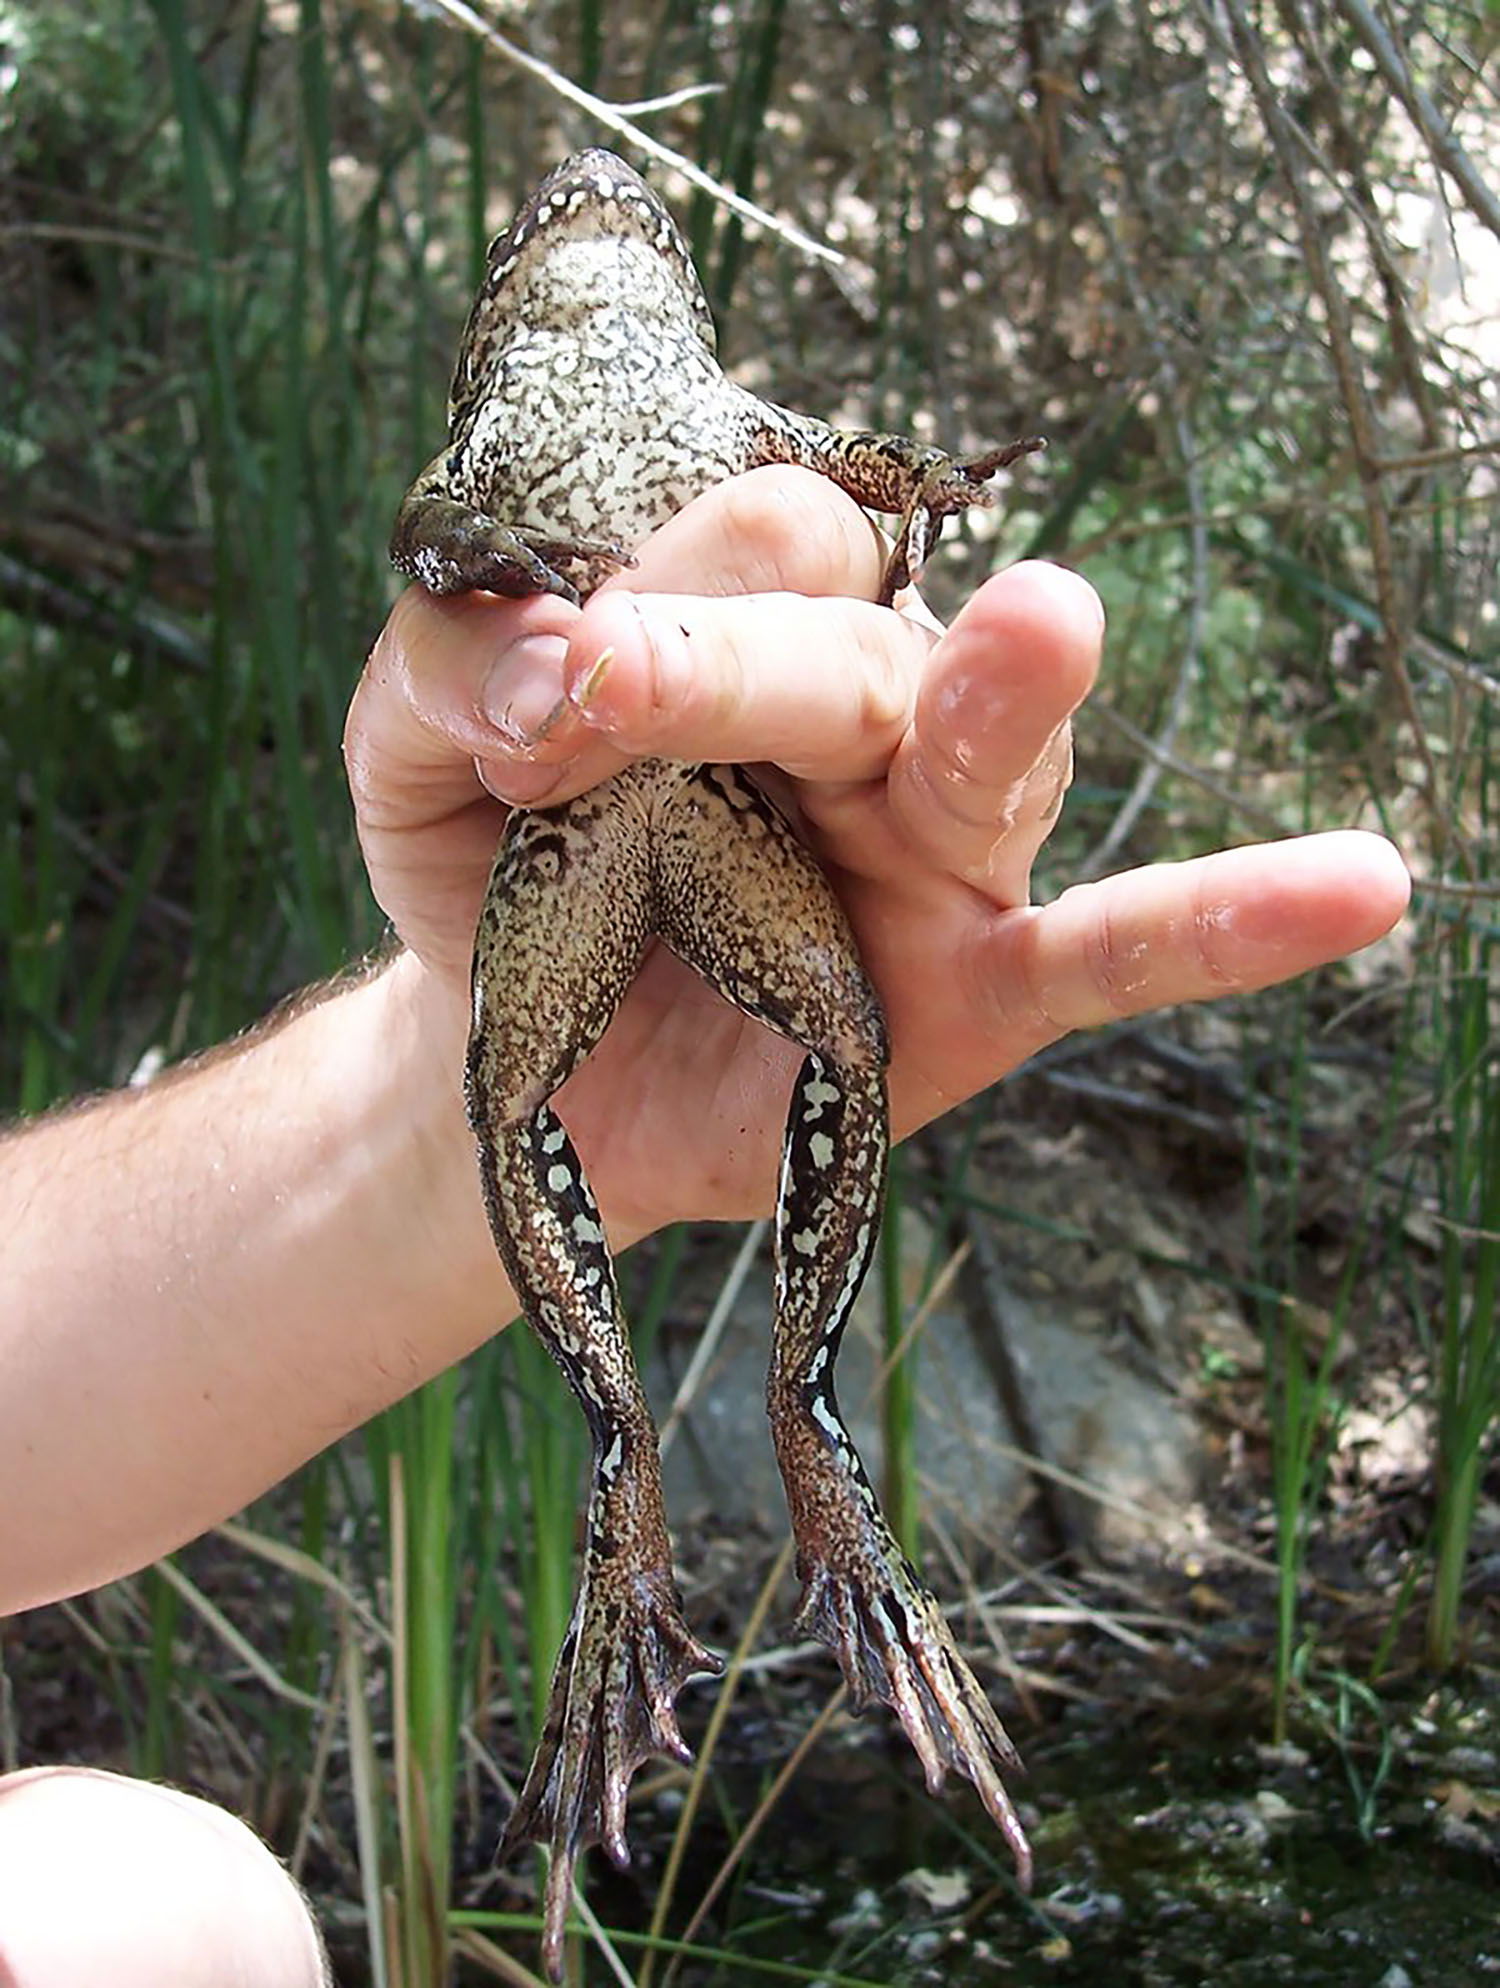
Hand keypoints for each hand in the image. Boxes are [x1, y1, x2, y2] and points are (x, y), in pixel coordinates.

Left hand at [346, 465, 1408, 1245]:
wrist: (512, 1061)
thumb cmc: (494, 875)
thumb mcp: (417, 752)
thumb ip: (451, 665)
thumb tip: (544, 656)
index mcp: (748, 623)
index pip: (748, 540)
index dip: (641, 607)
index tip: (527, 702)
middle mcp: (865, 714)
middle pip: (855, 637)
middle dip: (737, 665)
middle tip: (611, 699)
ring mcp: (936, 852)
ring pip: (981, 756)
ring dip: (1004, 697)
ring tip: (1044, 629)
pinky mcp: (971, 991)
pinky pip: (1112, 955)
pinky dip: (1226, 924)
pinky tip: (1363, 887)